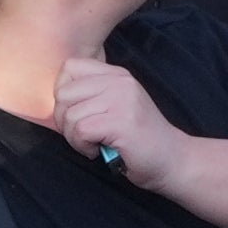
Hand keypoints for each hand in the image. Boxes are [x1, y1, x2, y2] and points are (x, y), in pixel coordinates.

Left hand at [47, 48, 179, 187]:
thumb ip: (91, 95)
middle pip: (63, 93)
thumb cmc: (137, 139)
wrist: (171, 160)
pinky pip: (80, 131)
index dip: (63, 93)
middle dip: (64, 120)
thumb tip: (55, 100)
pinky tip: (97, 151)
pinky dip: (82, 146)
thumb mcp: (115, 106)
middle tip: (82, 134)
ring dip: (74, 138)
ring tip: (93, 144)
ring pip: (70, 115)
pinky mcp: (122, 122)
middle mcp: (120, 82)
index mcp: (117, 74)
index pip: (69, 66)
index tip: (77, 113)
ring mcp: (123, 100)